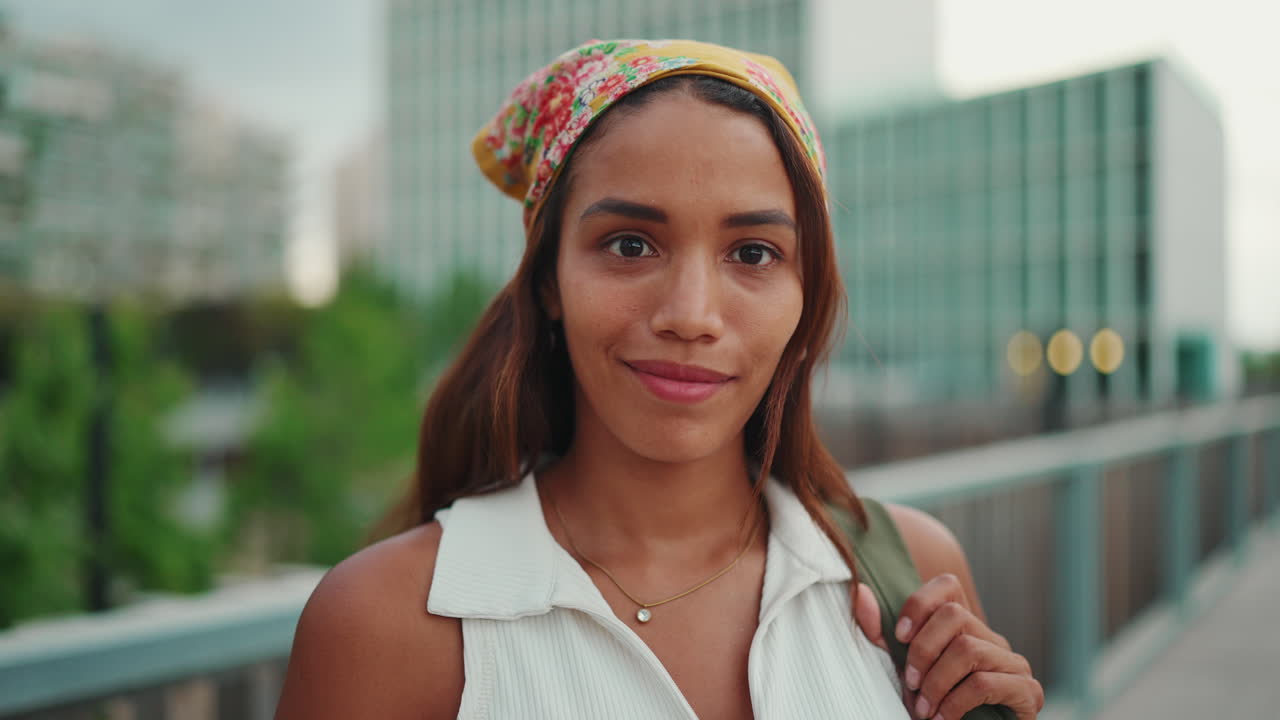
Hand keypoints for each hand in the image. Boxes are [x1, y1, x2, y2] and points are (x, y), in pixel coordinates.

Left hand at [853, 577, 1043, 719]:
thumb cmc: (934, 707)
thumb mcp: (905, 669)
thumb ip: (883, 636)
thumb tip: (860, 594)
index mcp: (965, 629)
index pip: (948, 586)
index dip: (919, 603)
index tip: (899, 636)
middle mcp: (992, 639)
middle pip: (954, 615)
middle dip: (923, 650)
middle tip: (911, 684)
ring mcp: (1014, 663)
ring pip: (968, 649)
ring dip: (937, 683)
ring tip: (924, 710)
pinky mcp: (1027, 692)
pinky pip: (985, 683)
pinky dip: (955, 703)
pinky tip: (943, 719)